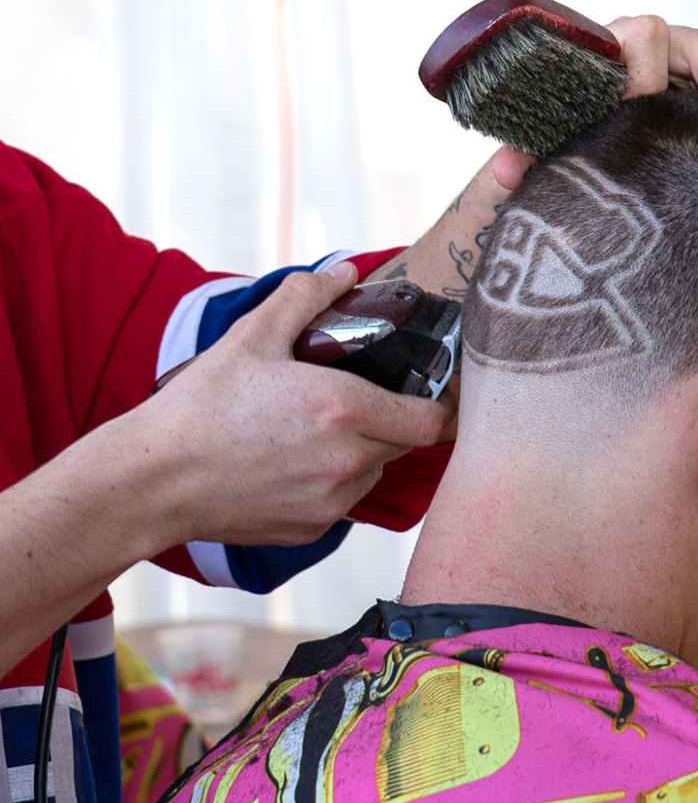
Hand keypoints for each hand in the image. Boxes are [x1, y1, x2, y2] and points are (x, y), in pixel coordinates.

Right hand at [137, 262, 453, 545]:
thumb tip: (345, 272)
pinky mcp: (311, 530)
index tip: (431, 390)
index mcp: (346, 409)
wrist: (154, 480)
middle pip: (406, 443)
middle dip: (393, 420)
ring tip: (317, 430)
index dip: (439, 404)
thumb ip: (305, 297)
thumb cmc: (201, 407)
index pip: (432, 419)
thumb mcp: (253, 337)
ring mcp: (332, 502)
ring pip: (374, 472)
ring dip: (363, 451)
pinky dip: (332, 481)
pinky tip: (293, 462)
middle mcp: (349, 462)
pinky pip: (343, 501)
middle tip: (362, 399)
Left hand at [490, 16, 697, 189]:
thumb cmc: (545, 153)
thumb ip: (515, 163)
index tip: (643, 106)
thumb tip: (508, 168)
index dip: (645, 68)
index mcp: (606, 54)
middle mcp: (646, 54)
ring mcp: (677, 75)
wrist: (555, 168)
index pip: (639, 35)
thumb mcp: (527, 160)